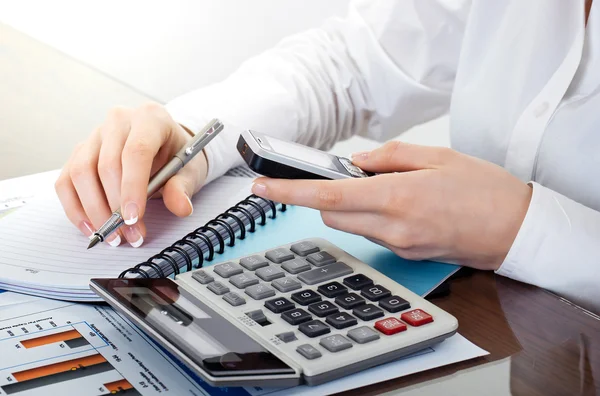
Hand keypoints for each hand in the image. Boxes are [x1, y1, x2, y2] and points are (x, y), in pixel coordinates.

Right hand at [55, 102, 207, 246]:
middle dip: (116, 207)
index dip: (133, 187)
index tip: (134, 217)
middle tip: (130, 235)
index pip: (136, 151)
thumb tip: (181, 207)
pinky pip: (67, 181)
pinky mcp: (80, 152)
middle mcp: (118, 121)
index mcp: (149, 118)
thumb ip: (183, 187)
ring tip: (114, 236)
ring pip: (81, 173)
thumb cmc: (177, 156)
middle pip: (106, 165)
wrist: (167, 147)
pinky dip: (76, 208)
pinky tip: (91, 228)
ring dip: (94, 211)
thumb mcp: (190, 170)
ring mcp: (95, 135)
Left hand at [251, 141, 531, 269]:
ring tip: (387, 187)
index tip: (263, 186)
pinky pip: (372, 234)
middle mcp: (391, 227)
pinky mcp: (405, 255)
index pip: (327, 196)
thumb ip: (389, 157)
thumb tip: (356, 162)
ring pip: (350, 225)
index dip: (289, 192)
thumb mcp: (439, 156)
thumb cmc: (485, 190)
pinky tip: (400, 204)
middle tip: (351, 175)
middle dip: (326, 195)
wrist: (515, 230)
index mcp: (396, 197)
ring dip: (351, 205)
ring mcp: (397, 246)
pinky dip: (372, 216)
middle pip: (331, 213)